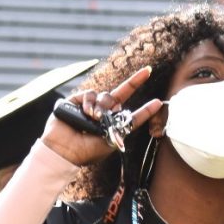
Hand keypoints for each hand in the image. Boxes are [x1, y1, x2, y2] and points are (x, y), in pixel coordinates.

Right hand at [40, 66, 162, 166]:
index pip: (131, 116)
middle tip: (148, 71)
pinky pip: (90, 94)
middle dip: (135, 82)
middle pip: (120, 95)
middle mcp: (103, 114)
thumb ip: (121, 125)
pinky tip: (87, 113)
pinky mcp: (76, 101)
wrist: (65, 151)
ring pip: (105, 96)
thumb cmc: (87, 152)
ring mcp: (90, 107)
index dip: (145, 110)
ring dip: (103, 106)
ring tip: (95, 118)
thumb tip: (122, 106)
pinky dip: (90, 102)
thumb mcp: (111, 141)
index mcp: (112, 127)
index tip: (159, 102)